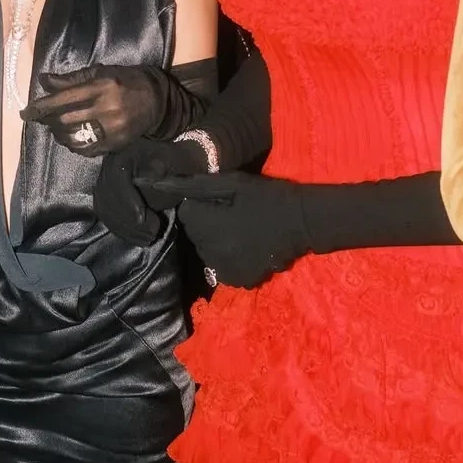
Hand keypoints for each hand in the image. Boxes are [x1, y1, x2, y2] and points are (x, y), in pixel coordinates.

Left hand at [21, 65, 171, 155]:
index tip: (26, 112)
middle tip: (41, 119)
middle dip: (48, 121)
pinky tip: (70, 138)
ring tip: (55, 127)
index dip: (41, 107)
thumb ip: (72, 79)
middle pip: (65, 120)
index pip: (63, 99)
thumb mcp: (101, 72)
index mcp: (100, 87)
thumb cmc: (126, 81)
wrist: (157, 101)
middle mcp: (105, 109)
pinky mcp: (115, 144)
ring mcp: (111, 129)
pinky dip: (73, 145)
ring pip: (73, 137)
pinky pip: (86, 149)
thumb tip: (44, 81)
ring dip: (58, 134)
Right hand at [93, 136, 216, 247]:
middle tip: (152, 232)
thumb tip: (148, 178)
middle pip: (107, 196)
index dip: (126, 198)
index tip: (142, 216)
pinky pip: (107, 218)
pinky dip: (123, 231)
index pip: (116, 175)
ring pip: (105, 210)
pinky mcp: (106, 200)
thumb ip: (163, 169)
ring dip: (126, 228)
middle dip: (128, 218)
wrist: (173, 167)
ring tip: (150, 237)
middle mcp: (108, 167)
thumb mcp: (175, 161)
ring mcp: (104, 184)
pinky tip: (141, 239)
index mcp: (124, 153)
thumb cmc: (176, 164)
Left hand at [150, 171, 310, 288]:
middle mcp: (211, 253)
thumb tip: (158, 183)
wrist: (304, 222)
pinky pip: (221, 267)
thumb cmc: (267, 196)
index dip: (200, 204)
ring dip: (217, 241)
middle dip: (206, 223)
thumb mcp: (230, 182)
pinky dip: (229, 257)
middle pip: (194, 235)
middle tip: (232, 212)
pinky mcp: (240, 280)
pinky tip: (246, 245)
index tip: (219, 200)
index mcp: (207, 227)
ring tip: (241, 228)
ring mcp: (225, 271)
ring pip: (206, 252)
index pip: (185, 214)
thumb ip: (193, 185)